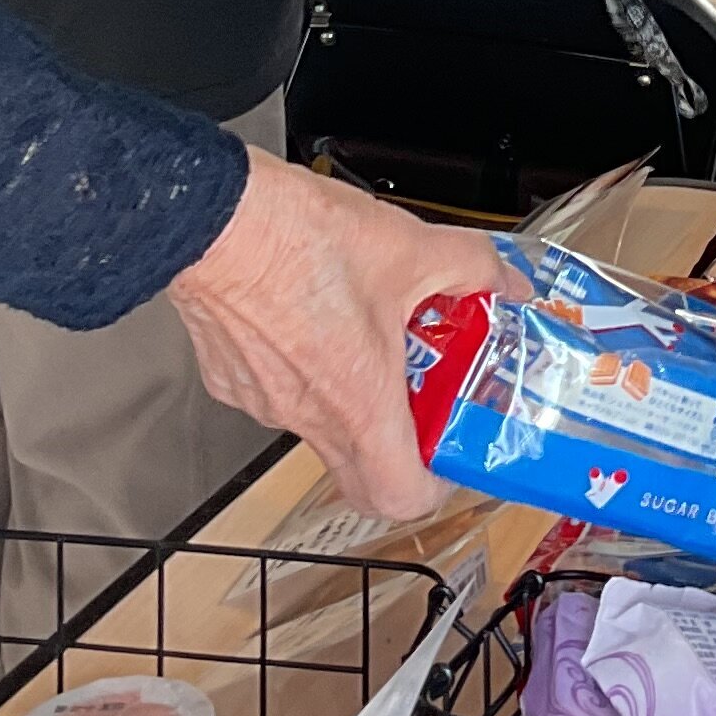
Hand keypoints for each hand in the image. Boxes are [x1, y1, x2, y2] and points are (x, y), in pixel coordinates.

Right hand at [167, 151, 508, 518]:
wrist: (214, 217)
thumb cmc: (297, 239)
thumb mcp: (412, 246)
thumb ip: (472, 268)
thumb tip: (501, 280)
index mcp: (358, 402)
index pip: (399, 498)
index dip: (433, 485)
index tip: (448, 447)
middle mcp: (306, 415)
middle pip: (359, 472)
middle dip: (395, 443)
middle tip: (418, 396)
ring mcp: (263, 401)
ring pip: (317, 425)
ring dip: (348, 394)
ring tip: (368, 334)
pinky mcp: (231, 377)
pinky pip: (278, 391)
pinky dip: (303, 366)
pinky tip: (315, 312)